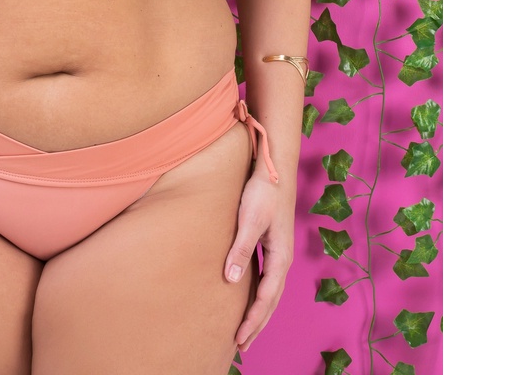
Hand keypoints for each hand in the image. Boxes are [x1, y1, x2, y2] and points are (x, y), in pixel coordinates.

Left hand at [223, 168, 295, 351]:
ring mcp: (279, 252)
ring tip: (245, 330)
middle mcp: (283, 259)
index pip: (267, 298)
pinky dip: (258, 293)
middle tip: (242, 346)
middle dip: (258, 324)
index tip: (240, 339)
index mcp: (281, 257)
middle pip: (271, 300)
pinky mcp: (272, 244)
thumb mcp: (249, 220)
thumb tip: (231, 281)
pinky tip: (248, 297)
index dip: (253, 320)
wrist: (275, 169)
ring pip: (270, 291)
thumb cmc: (262, 192)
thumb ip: (241, 249)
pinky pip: (266, 278)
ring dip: (259, 311)